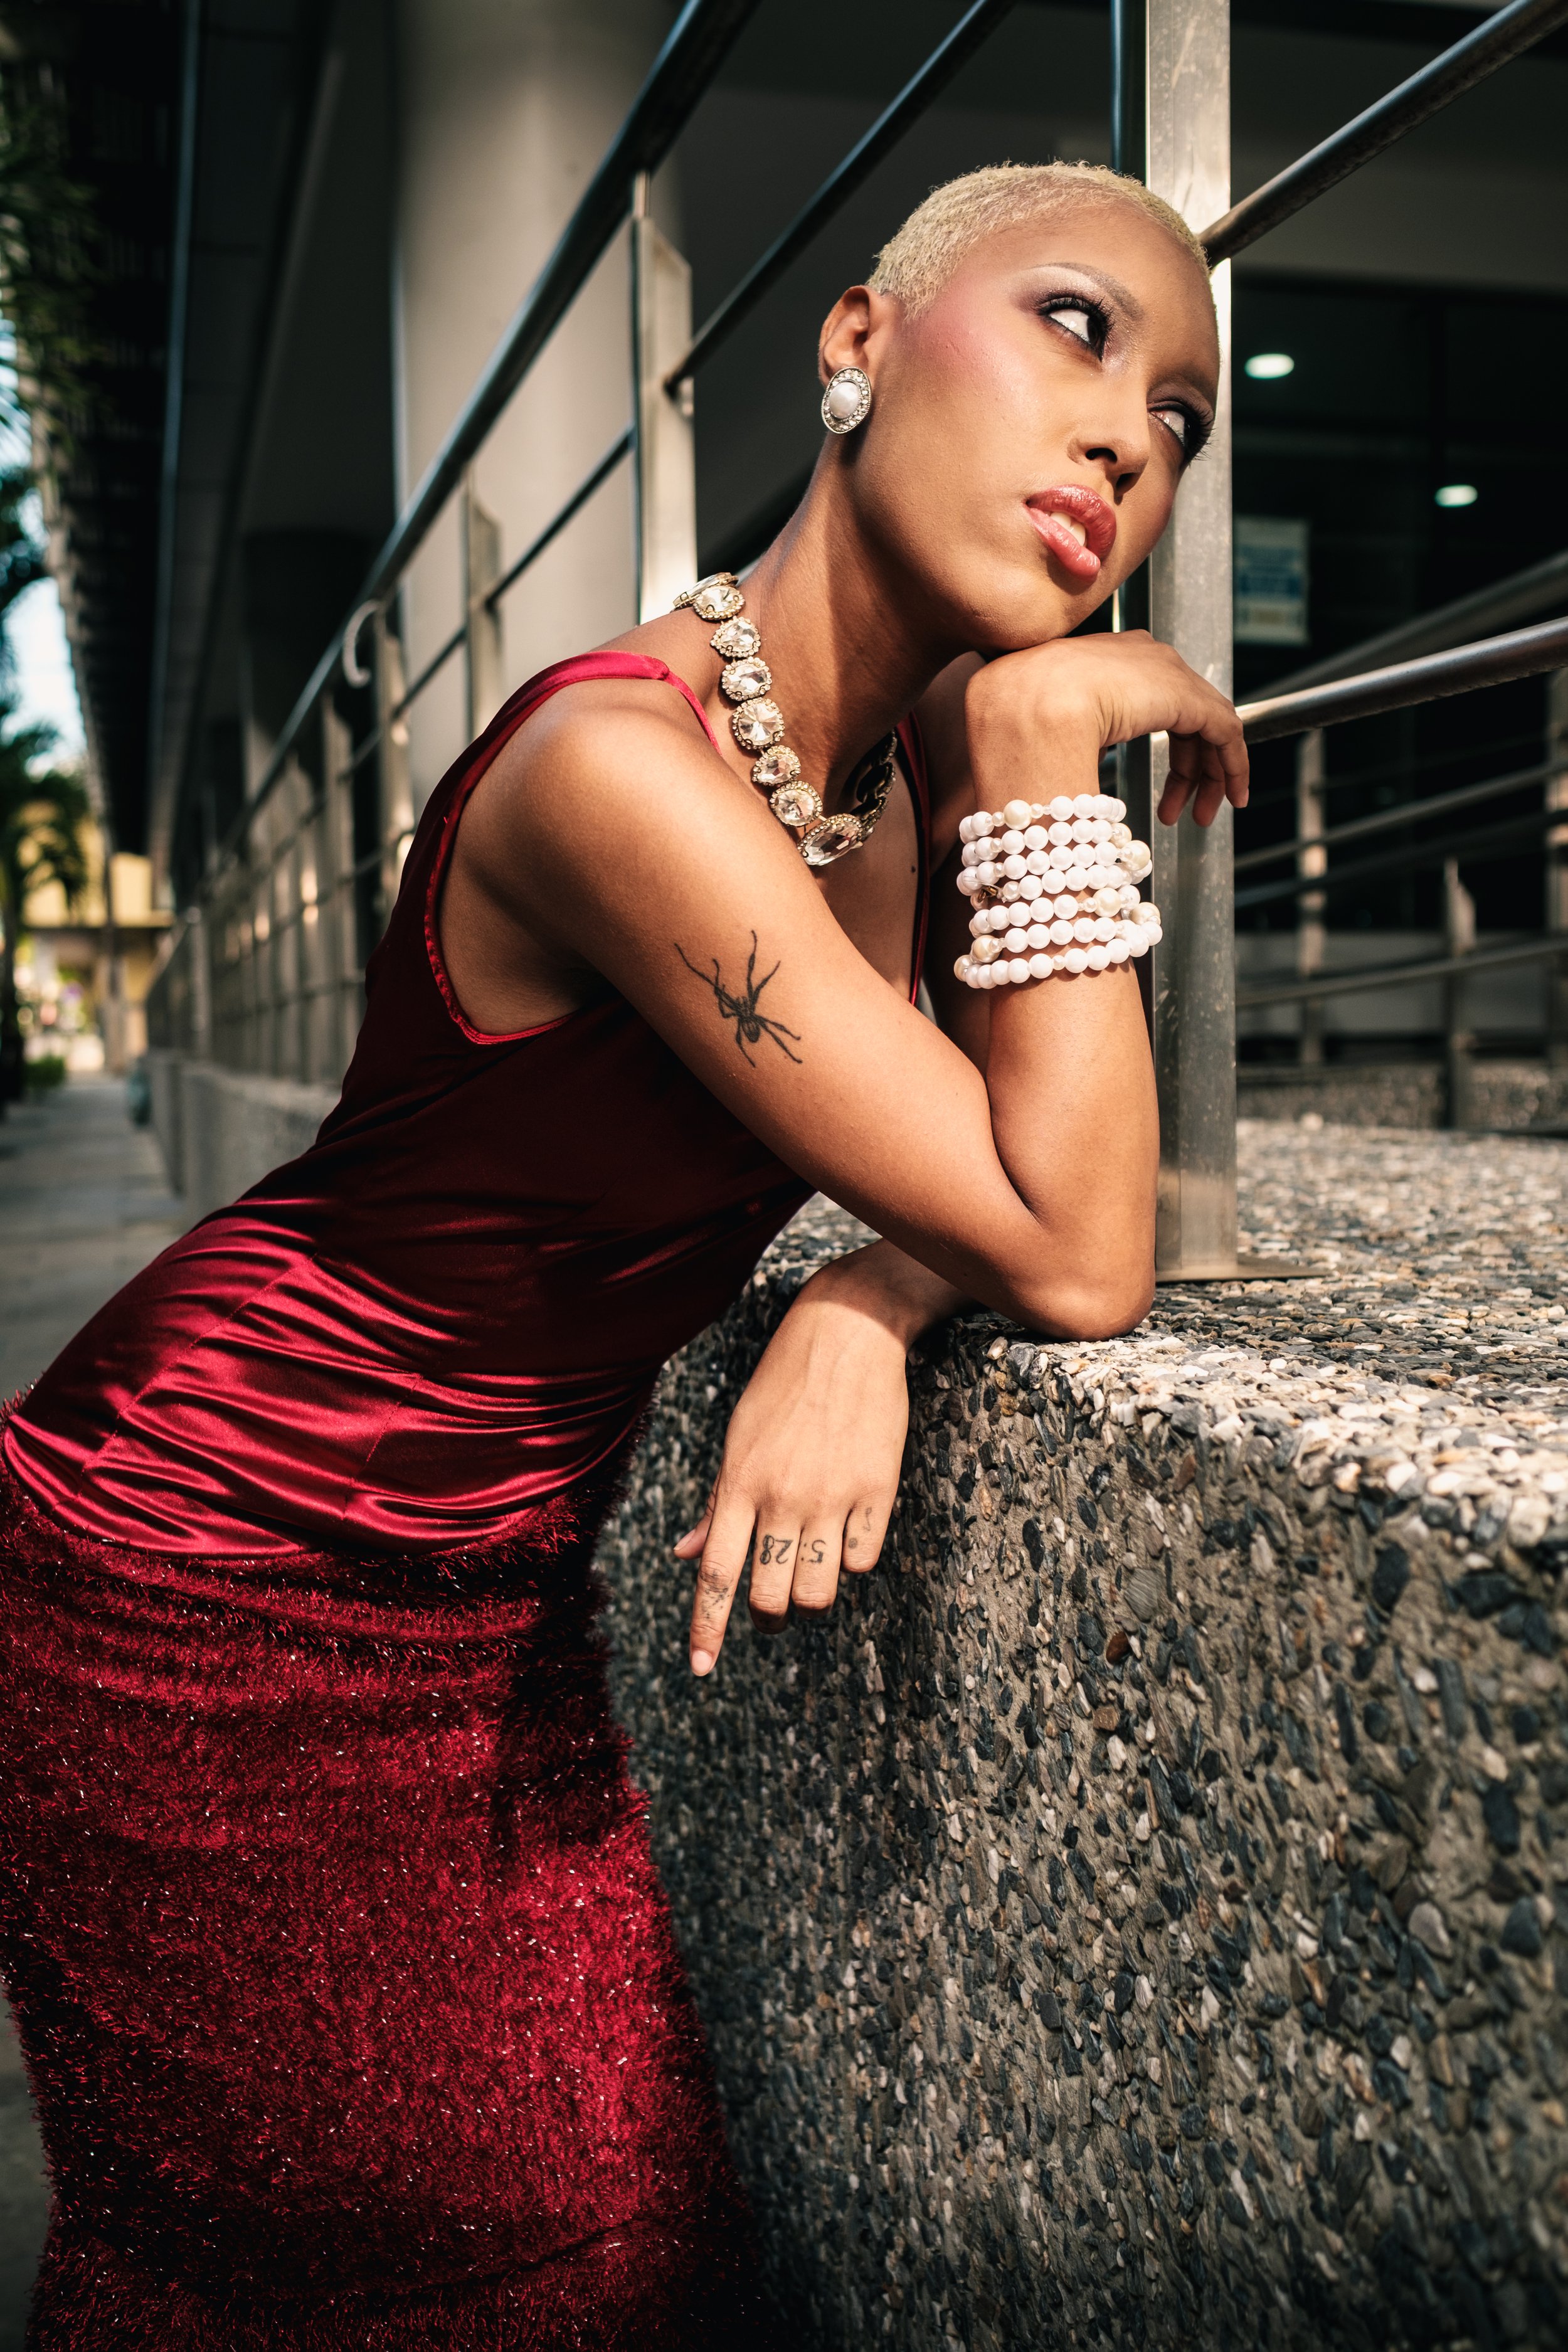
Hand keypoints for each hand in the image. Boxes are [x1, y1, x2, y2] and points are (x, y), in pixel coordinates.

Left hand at [672, 1245, 963, 1674]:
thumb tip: (685, 1554)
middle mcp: (782, 1496)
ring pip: (817, 1590)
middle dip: (767, 1618)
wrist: (848, 1335)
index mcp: (739, 1482)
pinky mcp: (877, 1490)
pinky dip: (852, 1559)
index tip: (701, 1669)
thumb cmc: (783, 1385)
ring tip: (807, 1575)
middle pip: (769, 1598)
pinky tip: (847, 1533)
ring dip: (809, 1596)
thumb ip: (716, 1502)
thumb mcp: (737, 1437)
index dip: (707, 1629)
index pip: (716, 1575)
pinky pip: (863, 1559)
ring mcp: (832, 1496)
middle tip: (770, 1609)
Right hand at [965, 630, 1247, 829]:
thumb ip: (1061, 735)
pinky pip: (1225, 732)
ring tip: (1199, 816)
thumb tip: (1066, 763)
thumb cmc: (1014, 720)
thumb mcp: (1036, 723)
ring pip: (1206, 725)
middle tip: (1179, 809)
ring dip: (1207, 774)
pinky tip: (1232, 797)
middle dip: (1185, 766)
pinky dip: (1233, 765)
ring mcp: (1167, 673)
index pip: (1146, 699)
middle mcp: (1141, 656)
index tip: (1154, 781)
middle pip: (1180, 714)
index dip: (1157, 744)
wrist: (1026, 707)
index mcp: (1104, 658)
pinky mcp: (1188, 697)